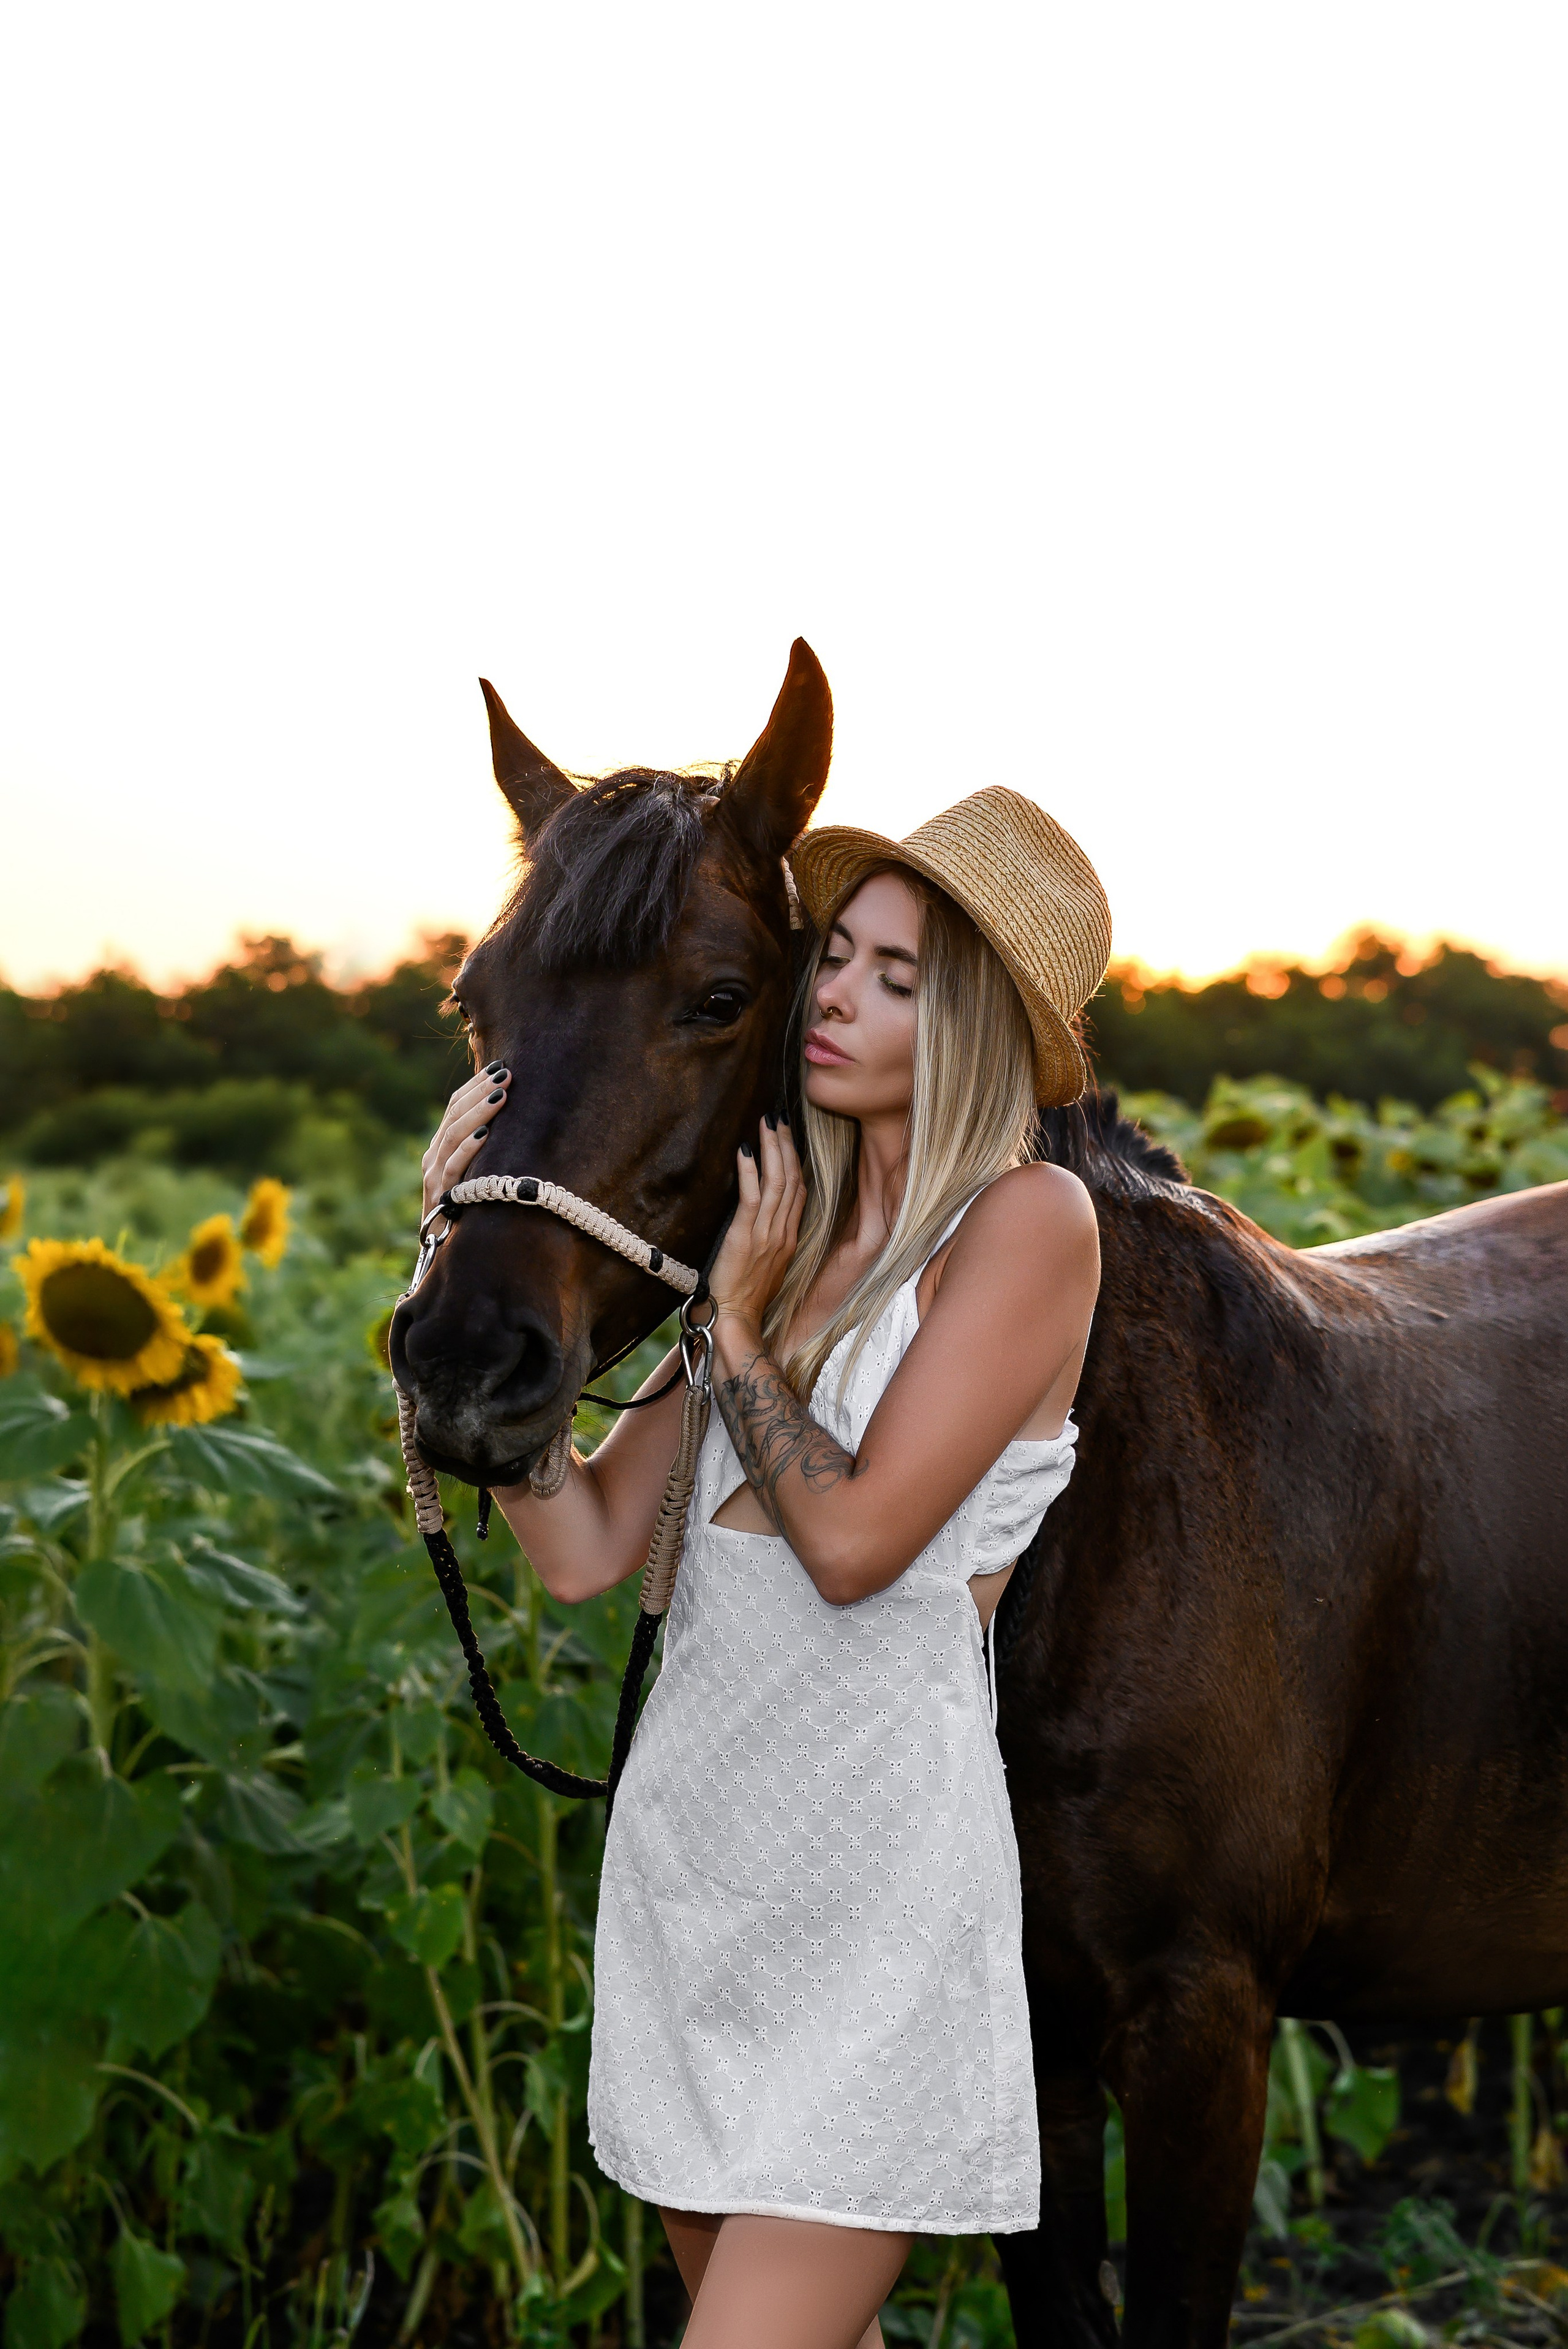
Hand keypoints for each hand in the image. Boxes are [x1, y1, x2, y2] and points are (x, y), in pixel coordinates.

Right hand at [421, 1063, 511, 1218]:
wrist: (447, 1254)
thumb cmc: (471, 1212)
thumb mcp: (478, 1174)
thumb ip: (485, 1148)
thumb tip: (513, 1117)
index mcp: (441, 1147)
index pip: (455, 1106)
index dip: (476, 1084)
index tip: (501, 1067)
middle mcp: (434, 1157)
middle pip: (454, 1114)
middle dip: (480, 1091)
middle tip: (506, 1073)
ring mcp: (434, 1176)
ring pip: (453, 1135)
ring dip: (479, 1112)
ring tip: (501, 1094)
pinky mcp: (440, 1196)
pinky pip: (453, 1168)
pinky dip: (468, 1149)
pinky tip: (486, 1134)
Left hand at [708, 1117, 805, 1332]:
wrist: (737, 1319)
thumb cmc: (746, 1298)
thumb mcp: (767, 1268)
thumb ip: (770, 1243)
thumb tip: (762, 1223)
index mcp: (789, 1239)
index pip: (799, 1192)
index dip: (796, 1162)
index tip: (790, 1138)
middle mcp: (783, 1233)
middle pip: (793, 1180)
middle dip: (787, 1145)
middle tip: (780, 1117)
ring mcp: (767, 1234)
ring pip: (778, 1182)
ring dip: (772, 1149)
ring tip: (766, 1122)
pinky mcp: (746, 1236)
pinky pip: (752, 1197)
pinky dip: (749, 1171)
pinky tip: (745, 1150)